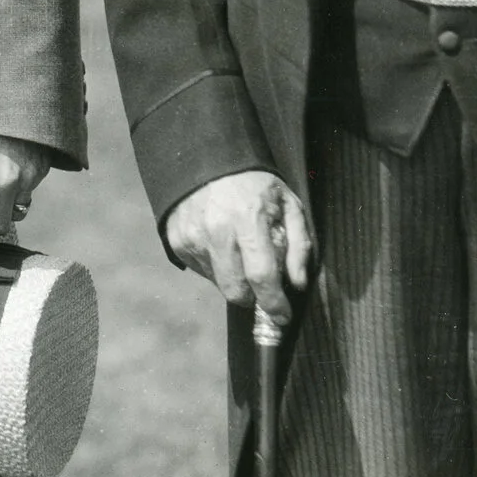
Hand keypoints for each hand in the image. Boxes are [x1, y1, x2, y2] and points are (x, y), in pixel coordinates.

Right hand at [162, 170, 313, 326]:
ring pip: (219, 284)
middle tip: (262, 286)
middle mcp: (216, 230)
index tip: (283, 316)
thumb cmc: (254, 185)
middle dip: (254, 297)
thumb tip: (298, 284)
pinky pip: (202, 272)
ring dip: (234, 280)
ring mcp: (193, 236)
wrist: (206, 160)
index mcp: (248, 219)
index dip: (274, 303)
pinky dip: (216, 268)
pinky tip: (221, 246)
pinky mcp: (177, 241)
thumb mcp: (288, 205)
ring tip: (240, 253)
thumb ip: (299, 245)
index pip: (261, 276)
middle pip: (236, 290)